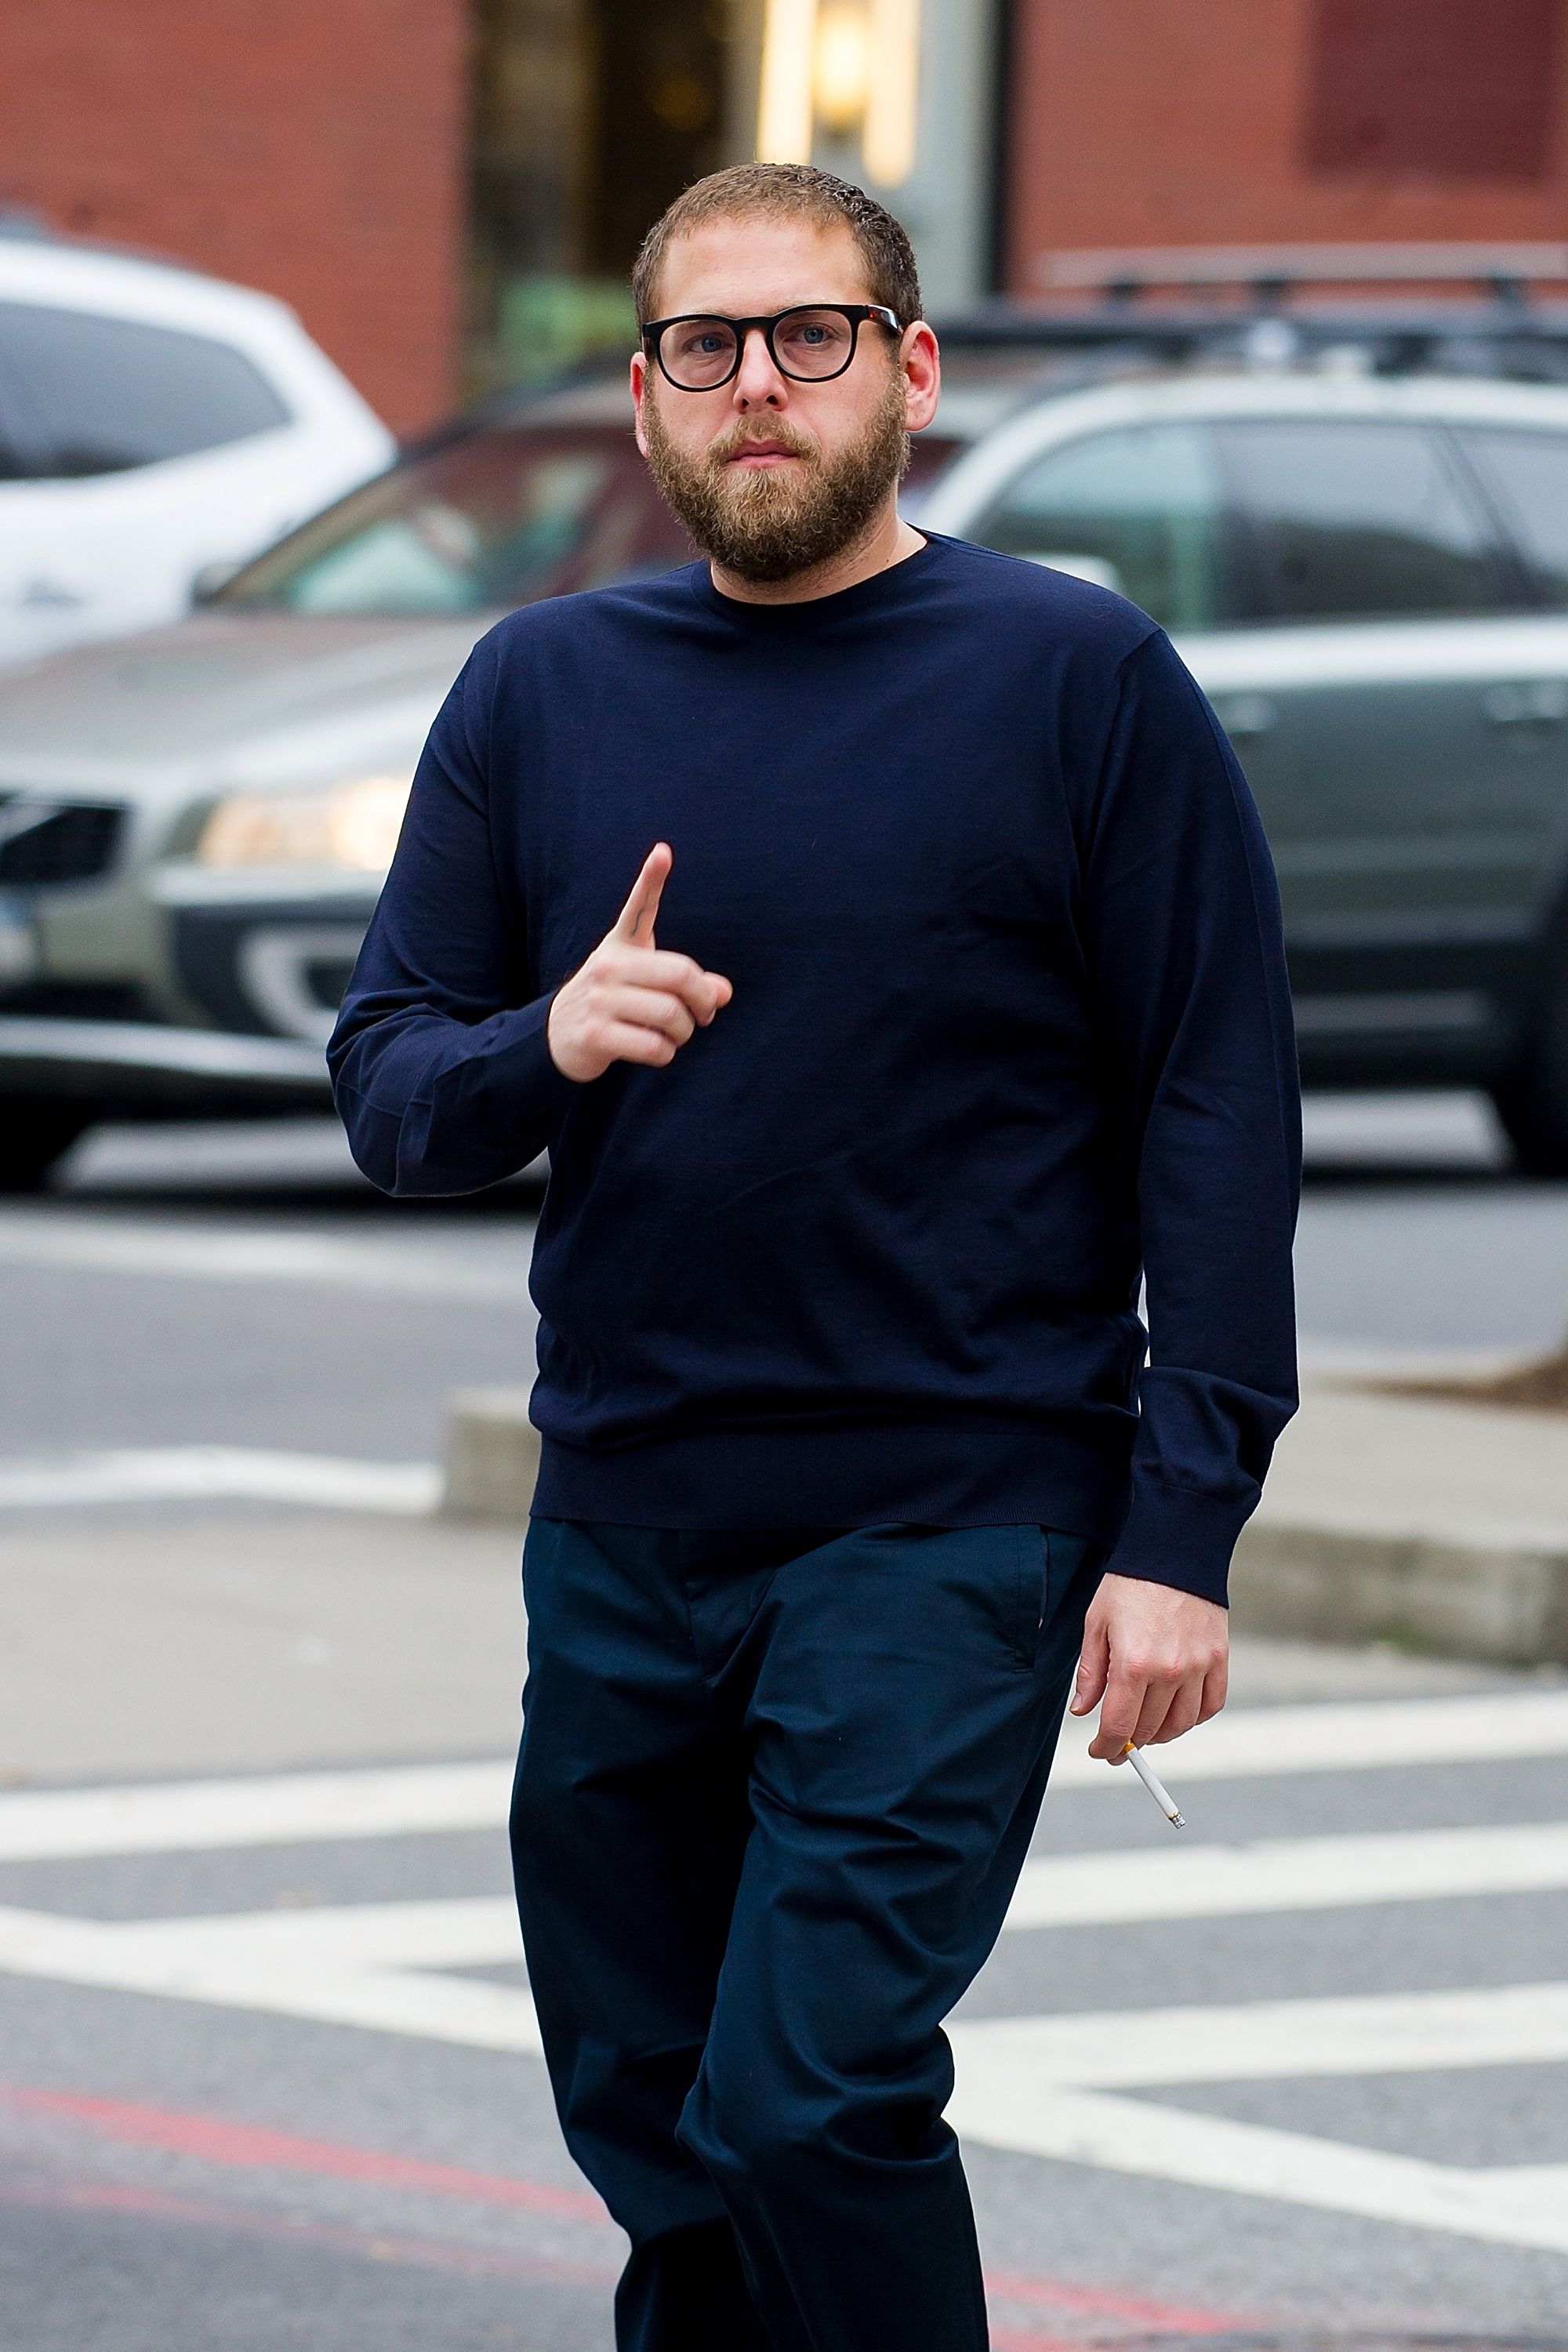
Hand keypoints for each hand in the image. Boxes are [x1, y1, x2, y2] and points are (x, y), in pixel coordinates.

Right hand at [547, 843, 731, 1083]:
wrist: (559, 1036)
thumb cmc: (614, 1002)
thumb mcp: (645, 983)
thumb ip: (688, 984)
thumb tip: (723, 993)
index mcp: (621, 945)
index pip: (639, 908)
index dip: (651, 879)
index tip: (663, 852)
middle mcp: (608, 966)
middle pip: (681, 976)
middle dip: (704, 1002)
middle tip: (705, 1013)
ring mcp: (599, 999)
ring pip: (671, 1015)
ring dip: (685, 1032)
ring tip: (674, 1034)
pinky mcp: (595, 1034)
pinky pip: (654, 1045)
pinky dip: (666, 1053)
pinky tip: (657, 1049)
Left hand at [1070, 1572, 1227, 1760]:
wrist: (1174, 1551)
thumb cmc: (1130, 1584)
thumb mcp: (1096, 1623)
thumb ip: (1090, 1672)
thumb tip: (1082, 1710)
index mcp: (1133, 1664)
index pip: (1119, 1726)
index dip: (1107, 1748)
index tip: (1100, 1752)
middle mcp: (1169, 1671)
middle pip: (1149, 1729)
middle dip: (1130, 1742)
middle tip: (1119, 1742)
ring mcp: (1198, 1666)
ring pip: (1181, 1724)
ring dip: (1161, 1734)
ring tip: (1146, 1727)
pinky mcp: (1219, 1658)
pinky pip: (1211, 1705)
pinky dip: (1194, 1718)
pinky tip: (1177, 1712)